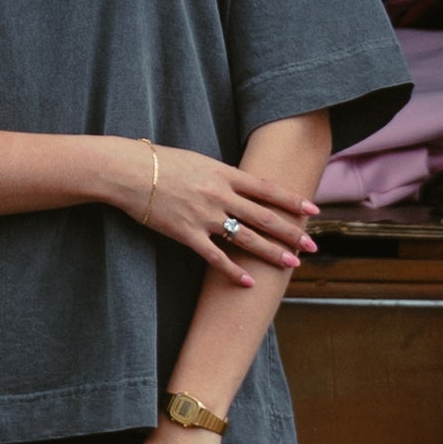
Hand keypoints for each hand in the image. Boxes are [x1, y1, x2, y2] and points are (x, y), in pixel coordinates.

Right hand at [124, 142, 318, 284]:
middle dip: (291, 232)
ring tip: (292, 263)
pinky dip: (233, 271)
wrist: (129, 172)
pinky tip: (248, 282)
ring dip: (271, 252)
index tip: (313, 209)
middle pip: (264, 216)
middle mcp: (220, 195)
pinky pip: (215, 257)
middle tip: (312, 245)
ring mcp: (204, 216)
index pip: (267, 188)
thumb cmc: (160, 162)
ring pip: (246, 238)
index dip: (292, 200)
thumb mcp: (198, 160)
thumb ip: (221, 174)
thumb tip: (240, 183)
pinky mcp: (186, 234)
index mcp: (224, 174)